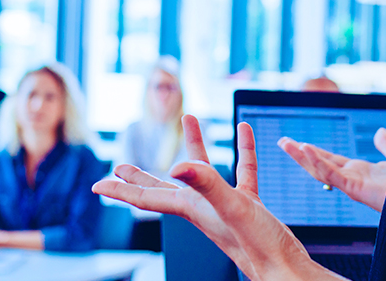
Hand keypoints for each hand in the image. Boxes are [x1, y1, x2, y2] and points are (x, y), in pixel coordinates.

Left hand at [93, 116, 343, 280]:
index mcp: (193, 209)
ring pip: (204, 173)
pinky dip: (242, 151)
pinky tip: (245, 132)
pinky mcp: (249, 205)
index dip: (122, 189)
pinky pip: (242, 171)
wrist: (287, 269)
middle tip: (119, 167)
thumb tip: (177, 166)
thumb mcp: (232, 208)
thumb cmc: (260, 247)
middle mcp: (204, 208)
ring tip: (190, 120)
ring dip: (195, 146)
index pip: (148, 197)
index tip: (98, 184)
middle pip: (164, 188)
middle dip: (141, 177)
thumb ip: (207, 185)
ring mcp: (226, 206)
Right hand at [278, 127, 385, 212]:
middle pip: (319, 165)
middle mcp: (352, 179)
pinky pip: (332, 175)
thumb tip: (379, 132)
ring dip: (302, 157)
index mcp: (359, 173)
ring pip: (320, 170)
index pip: (330, 161)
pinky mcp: (355, 188)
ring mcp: (352, 184)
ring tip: (286, 143)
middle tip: (282, 141)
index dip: (314, 152)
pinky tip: (306, 149)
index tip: (298, 143)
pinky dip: (317, 162)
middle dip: (300, 154)